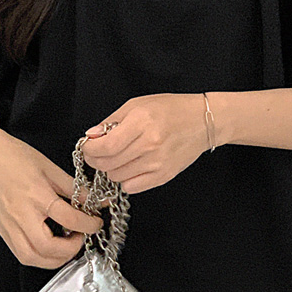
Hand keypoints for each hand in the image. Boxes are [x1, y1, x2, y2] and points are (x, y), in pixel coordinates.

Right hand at [0, 126, 106, 268]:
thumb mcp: (51, 168)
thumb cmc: (16, 158)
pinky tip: (49, 248)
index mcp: (37, 195)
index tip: (95, 223)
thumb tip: (98, 202)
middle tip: (80, 237)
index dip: (88, 225)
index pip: (68, 218)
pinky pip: (21, 254)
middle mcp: (21, 214)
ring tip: (66, 246)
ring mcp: (9, 225)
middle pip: (47, 247)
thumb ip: (76, 189)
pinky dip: (39, 258)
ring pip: (31, 257)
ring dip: (54, 259)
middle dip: (70, 249)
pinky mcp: (3, 231)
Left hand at [81, 93, 212, 194]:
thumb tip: (91, 136)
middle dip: (96, 160)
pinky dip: (125, 179)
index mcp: (142, 122)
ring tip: (117, 157)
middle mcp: (149, 145)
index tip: (88, 147)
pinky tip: (130, 166)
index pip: (105, 146)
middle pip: (108, 164)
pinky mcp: (163, 176)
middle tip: (97, 153)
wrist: (203, 122)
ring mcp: (157, 163)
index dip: (90, 150)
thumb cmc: (171, 109)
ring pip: (117, 177)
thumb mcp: (137, 104)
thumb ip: (111, 121)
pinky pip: (131, 187)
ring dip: (111, 169)